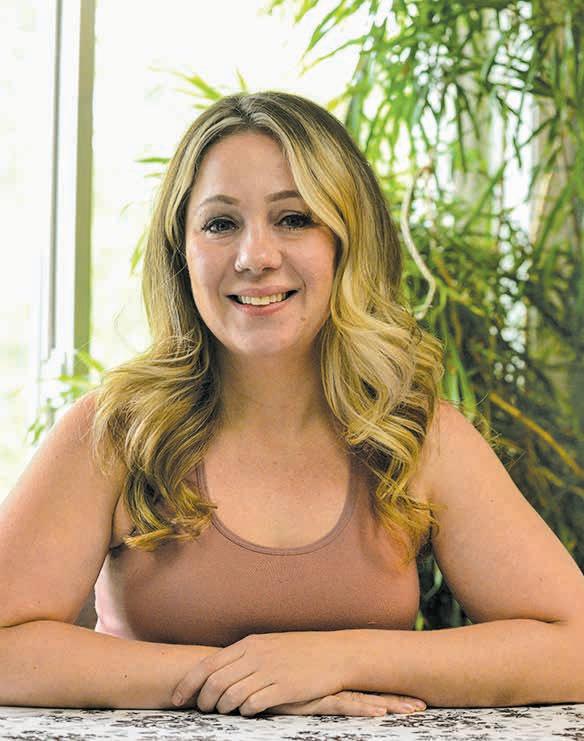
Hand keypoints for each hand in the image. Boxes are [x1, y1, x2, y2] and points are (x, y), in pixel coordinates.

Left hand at [171, 631, 349, 715]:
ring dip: (222, 708)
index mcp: (249, 644)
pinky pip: (254, 704)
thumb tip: (218, 672)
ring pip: (231, 695)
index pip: (208, 664)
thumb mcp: (269, 646)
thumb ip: (245, 657)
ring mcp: (270, 672)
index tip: (177, 697)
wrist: (334, 654)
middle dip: (202, 700)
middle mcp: (256, 656)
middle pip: (215, 682)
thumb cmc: (300, 652)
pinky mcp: (284, 689)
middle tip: (201, 709)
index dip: (188, 683)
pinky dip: (245, 712)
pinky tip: (247, 711)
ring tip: (223, 712)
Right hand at [264, 690, 426, 717]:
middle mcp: (332, 682)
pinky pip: (344, 706)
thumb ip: (307, 685)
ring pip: (364, 699)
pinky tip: (380, 712)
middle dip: (398, 698)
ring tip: (414, 710)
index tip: (413, 691)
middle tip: (424, 705)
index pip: (364, 681)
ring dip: (390, 704)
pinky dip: (364, 708)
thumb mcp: (292, 683)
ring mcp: (325, 690)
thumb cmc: (270, 677)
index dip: (388, 685)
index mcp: (331, 678)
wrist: (249, 669)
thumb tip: (319, 686)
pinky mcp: (314, 699)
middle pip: (371, 690)